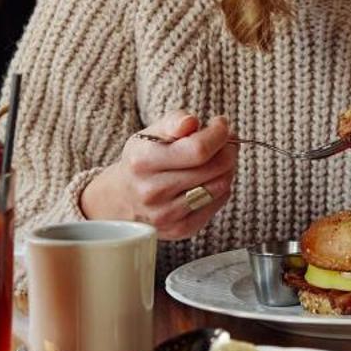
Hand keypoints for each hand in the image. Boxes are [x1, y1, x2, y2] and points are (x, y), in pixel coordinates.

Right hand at [79, 111, 236, 239]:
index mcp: (143, 161)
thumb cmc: (144, 159)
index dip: (218, 134)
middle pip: (214, 167)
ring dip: (228, 168)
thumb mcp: (151, 133)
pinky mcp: (180, 229)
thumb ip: (173, 121)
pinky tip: (211, 179)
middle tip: (226, 142)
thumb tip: (191, 122)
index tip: (220, 124)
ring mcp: (166, 214)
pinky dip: (222, 187)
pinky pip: (218, 203)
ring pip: (220, 186)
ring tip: (218, 159)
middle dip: (228, 150)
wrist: (123, 198)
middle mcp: (152, 191)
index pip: (198, 149)